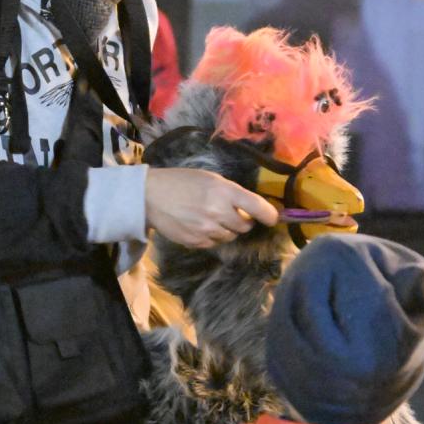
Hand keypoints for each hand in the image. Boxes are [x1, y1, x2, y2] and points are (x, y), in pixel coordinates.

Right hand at [145, 167, 277, 248]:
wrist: (151, 197)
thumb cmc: (182, 182)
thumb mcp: (210, 179)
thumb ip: (231, 193)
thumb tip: (250, 209)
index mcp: (224, 192)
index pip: (258, 208)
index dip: (269, 215)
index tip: (272, 218)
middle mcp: (218, 212)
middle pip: (245, 226)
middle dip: (242, 221)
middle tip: (231, 213)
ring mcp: (207, 230)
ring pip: (230, 237)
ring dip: (227, 229)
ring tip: (212, 218)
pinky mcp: (197, 242)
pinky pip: (215, 243)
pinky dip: (212, 236)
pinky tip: (200, 225)